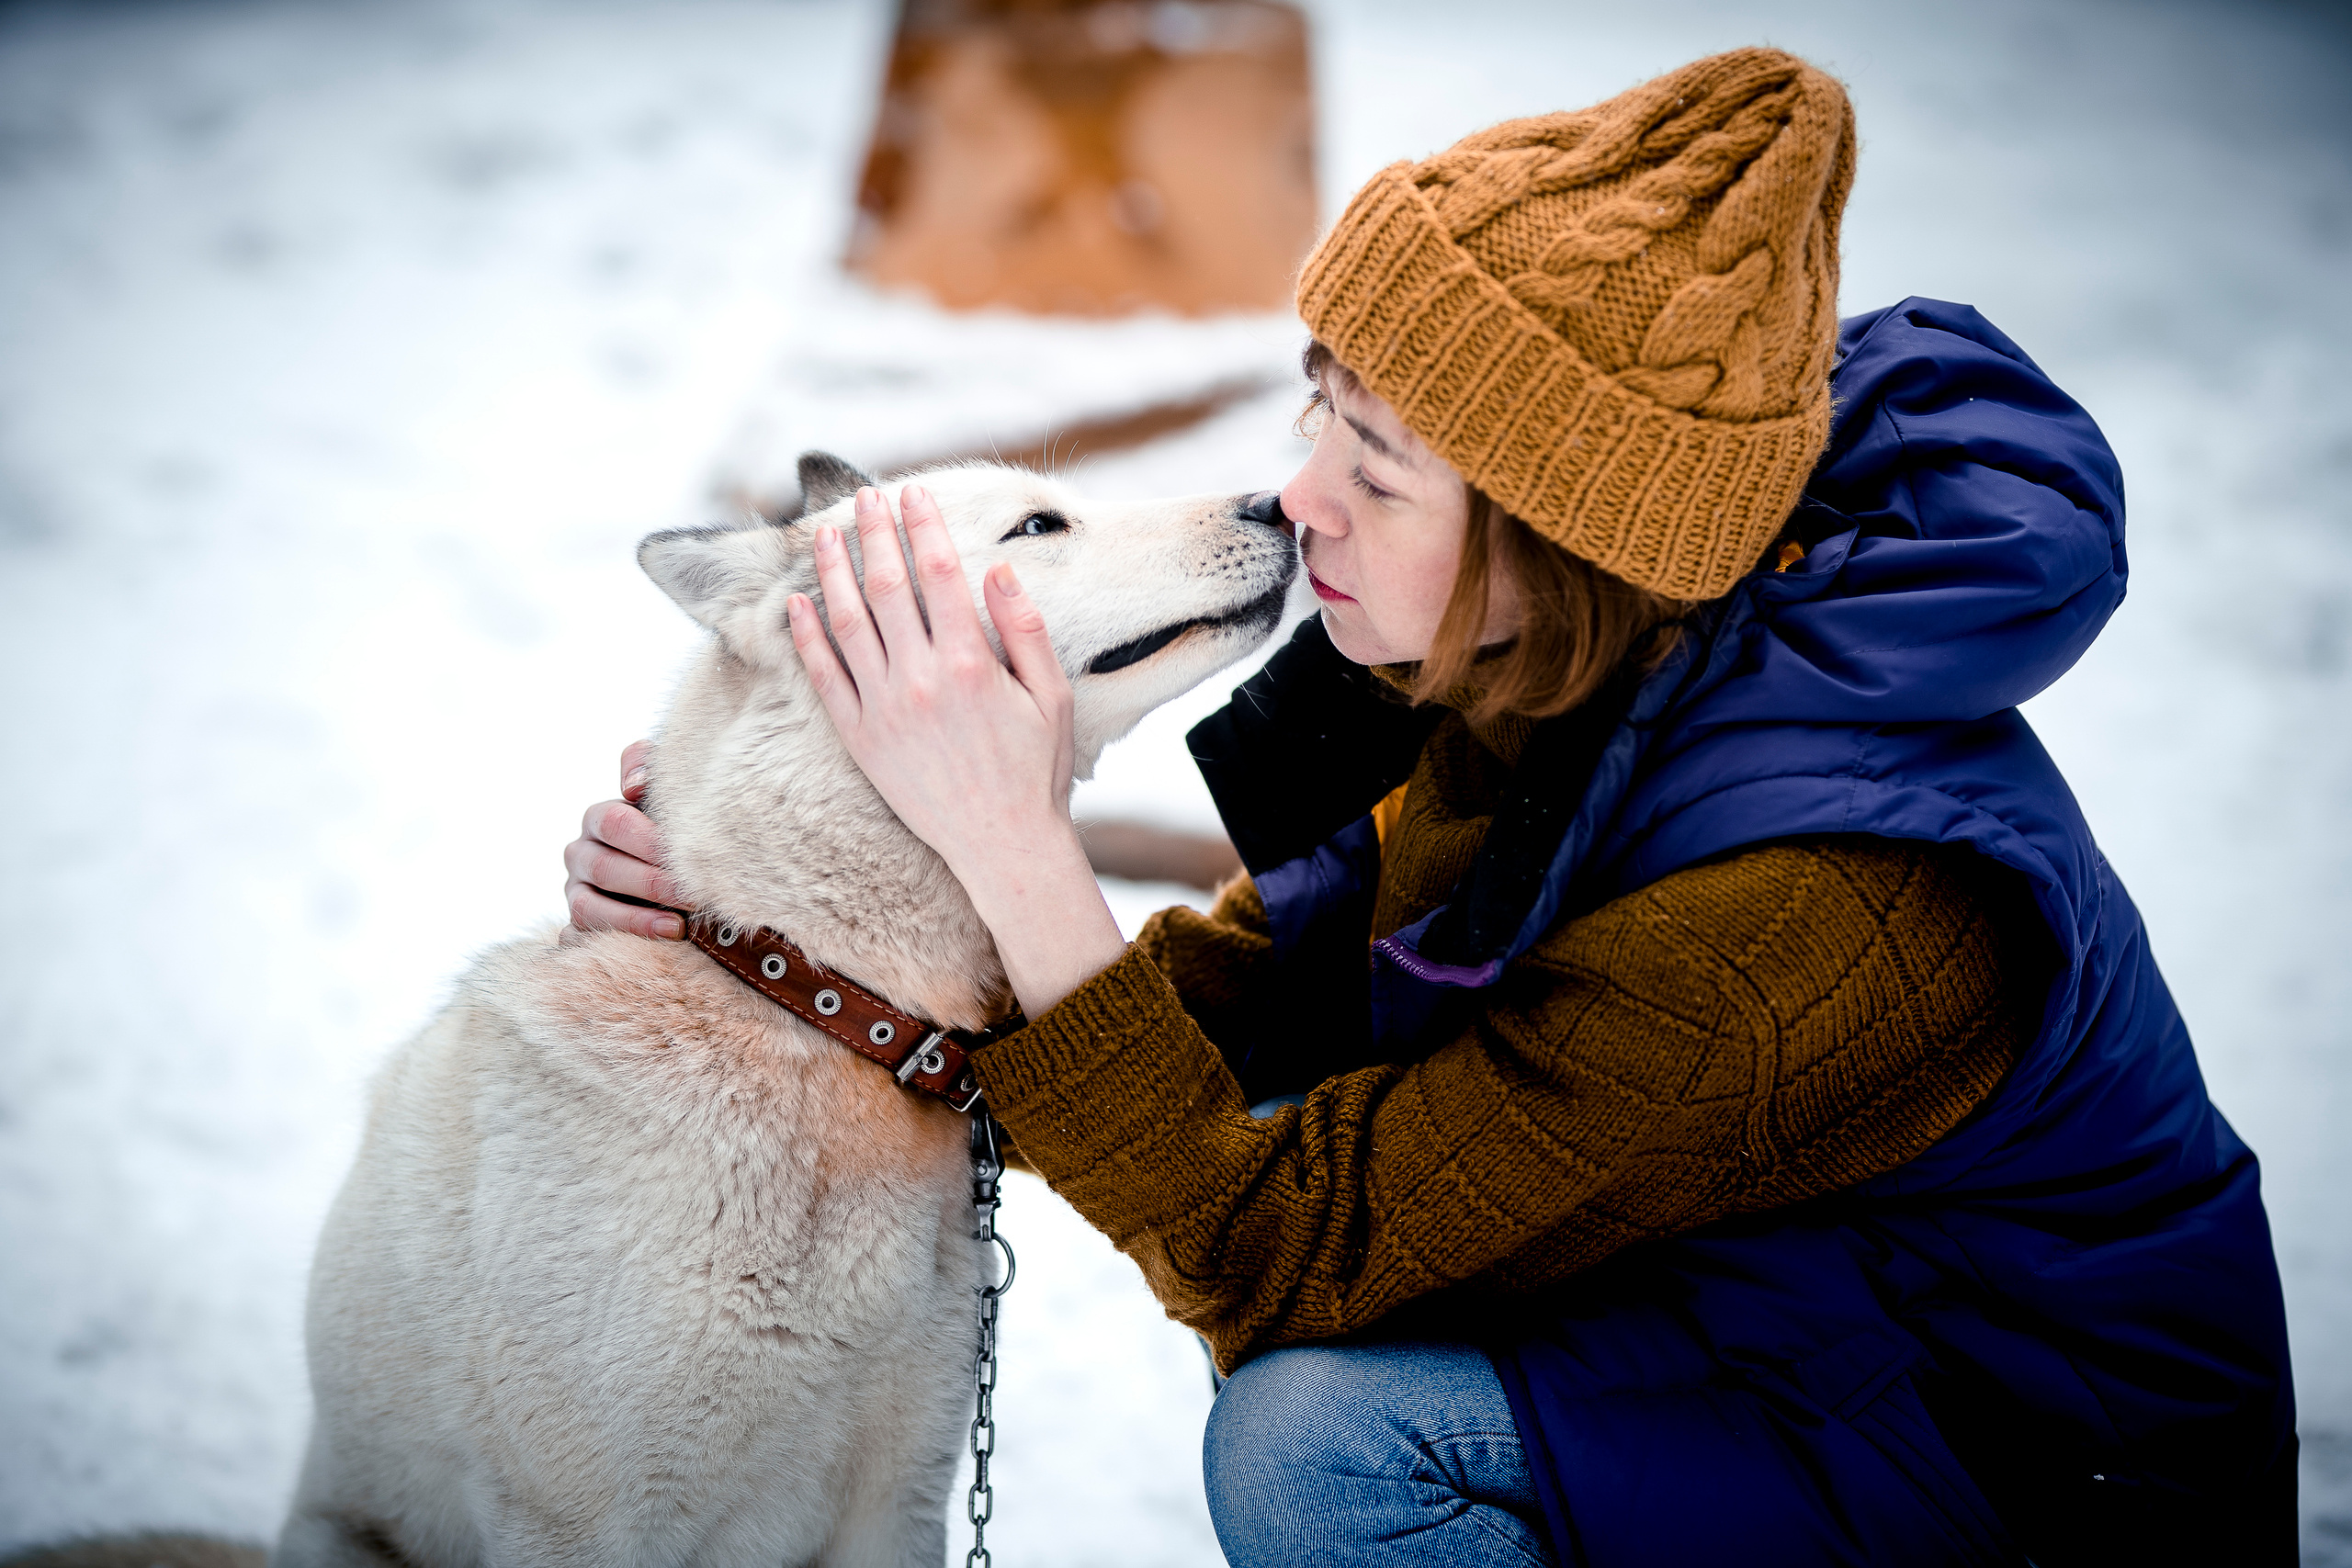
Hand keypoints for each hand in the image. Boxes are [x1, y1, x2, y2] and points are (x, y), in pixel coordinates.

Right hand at [560, 739, 686, 942]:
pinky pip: (573, 940)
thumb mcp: (663, 789)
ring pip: (587, 908)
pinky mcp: (575, 927)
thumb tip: (632, 787)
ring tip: (676, 928)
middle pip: (605, 868)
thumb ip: (647, 765)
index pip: (615, 822)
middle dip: (652, 883)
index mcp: (600, 819)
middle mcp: (580, 854)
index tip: (690, 856)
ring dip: (634, 920)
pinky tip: (637, 952)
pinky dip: (599, 945)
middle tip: (694, 895)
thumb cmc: (672, 828)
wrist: (672, 873)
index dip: (650, 840)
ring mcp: (575, 892)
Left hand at [788, 483, 1123, 1015]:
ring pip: (846, 624)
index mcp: (971, 665)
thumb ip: (1026, 629)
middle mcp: (921, 681)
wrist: (1002, 846)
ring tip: (827, 534)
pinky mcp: (861, 738)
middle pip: (887, 588)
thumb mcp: (1054, 697)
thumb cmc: (1037, 770)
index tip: (913, 494)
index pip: (938, 574)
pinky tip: (798, 603)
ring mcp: (884, 710)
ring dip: (834, 572)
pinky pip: (824, 677)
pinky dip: (806, 637)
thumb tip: (997, 568)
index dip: (922, 526)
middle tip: (866, 496)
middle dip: (874, 534)